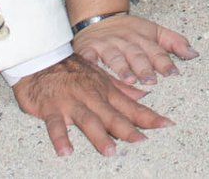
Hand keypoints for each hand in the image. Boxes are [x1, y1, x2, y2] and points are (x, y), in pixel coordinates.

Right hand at [12, 52, 171, 157]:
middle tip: (142, 141)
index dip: (149, 116)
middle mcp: (91, 96)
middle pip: (112, 115)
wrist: (41, 58)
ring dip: (99, 135)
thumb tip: (143, 97)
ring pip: (88, 119)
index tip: (167, 124)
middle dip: (128, 129)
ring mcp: (72, 101)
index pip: (131, 106)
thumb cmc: (71, 70)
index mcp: (105, 90)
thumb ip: (120, 89)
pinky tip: (65, 151)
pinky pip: (55, 124)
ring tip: (109, 151)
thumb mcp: (99, 77)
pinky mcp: (52, 107)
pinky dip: (60, 137)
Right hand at [73, 13, 198, 84]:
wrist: (99, 18)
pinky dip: (92, 66)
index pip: (156, 51)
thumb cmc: (129, 31)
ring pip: (115, 58)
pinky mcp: (87, 50)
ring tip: (129, 80)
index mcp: (142, 38)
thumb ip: (174, 42)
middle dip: (144, 68)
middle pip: (136, 55)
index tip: (173, 73)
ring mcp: (106, 45)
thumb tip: (194, 54)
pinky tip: (96, 74)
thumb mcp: (154, 32)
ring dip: (122, 69)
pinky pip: (89, 59)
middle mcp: (125, 42)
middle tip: (151, 80)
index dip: (164, 62)